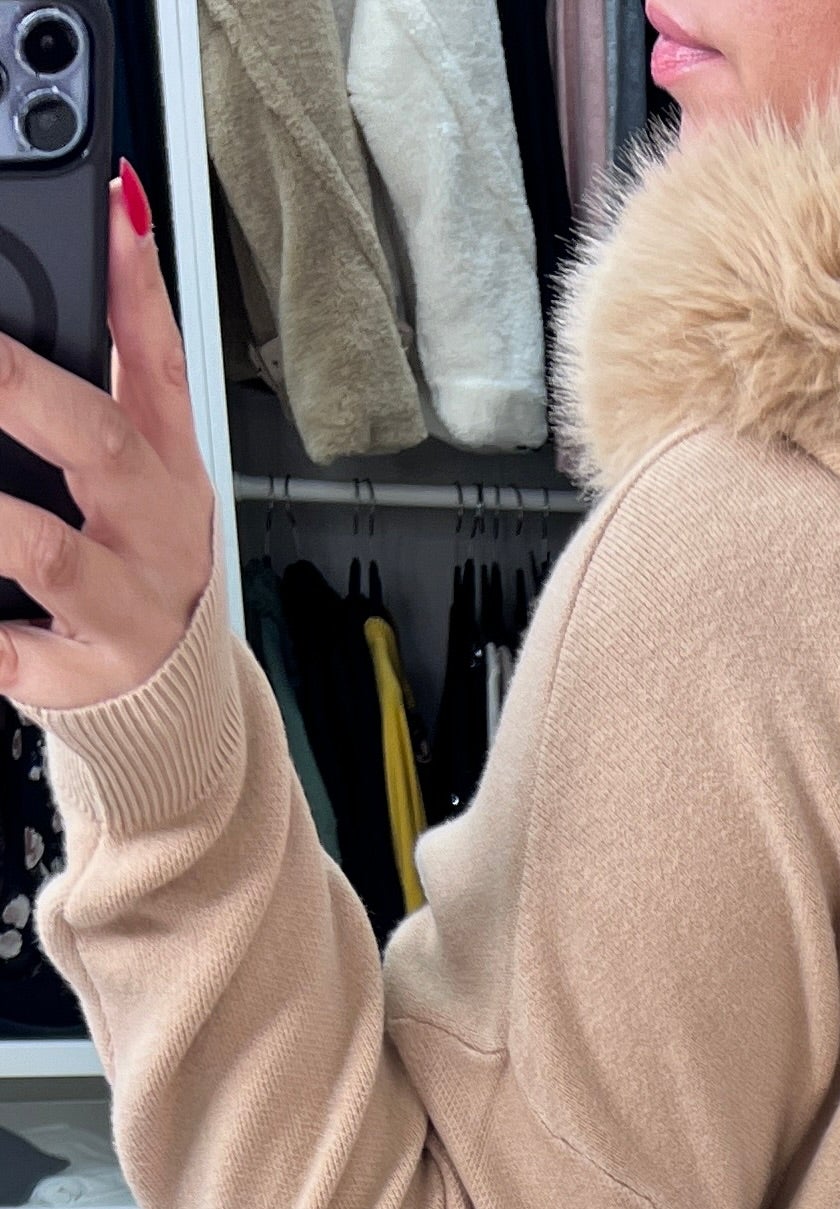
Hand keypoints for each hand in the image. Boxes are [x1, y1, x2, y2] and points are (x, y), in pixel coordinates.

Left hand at [0, 174, 214, 713]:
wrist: (174, 715)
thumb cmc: (145, 570)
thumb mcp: (157, 468)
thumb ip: (132, 355)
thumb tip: (116, 222)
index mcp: (172, 473)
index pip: (163, 364)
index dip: (137, 287)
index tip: (107, 211)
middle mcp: (156, 537)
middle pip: (99, 445)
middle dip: (23, 388)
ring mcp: (120, 611)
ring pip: (47, 551)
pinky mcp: (76, 678)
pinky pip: (10, 652)